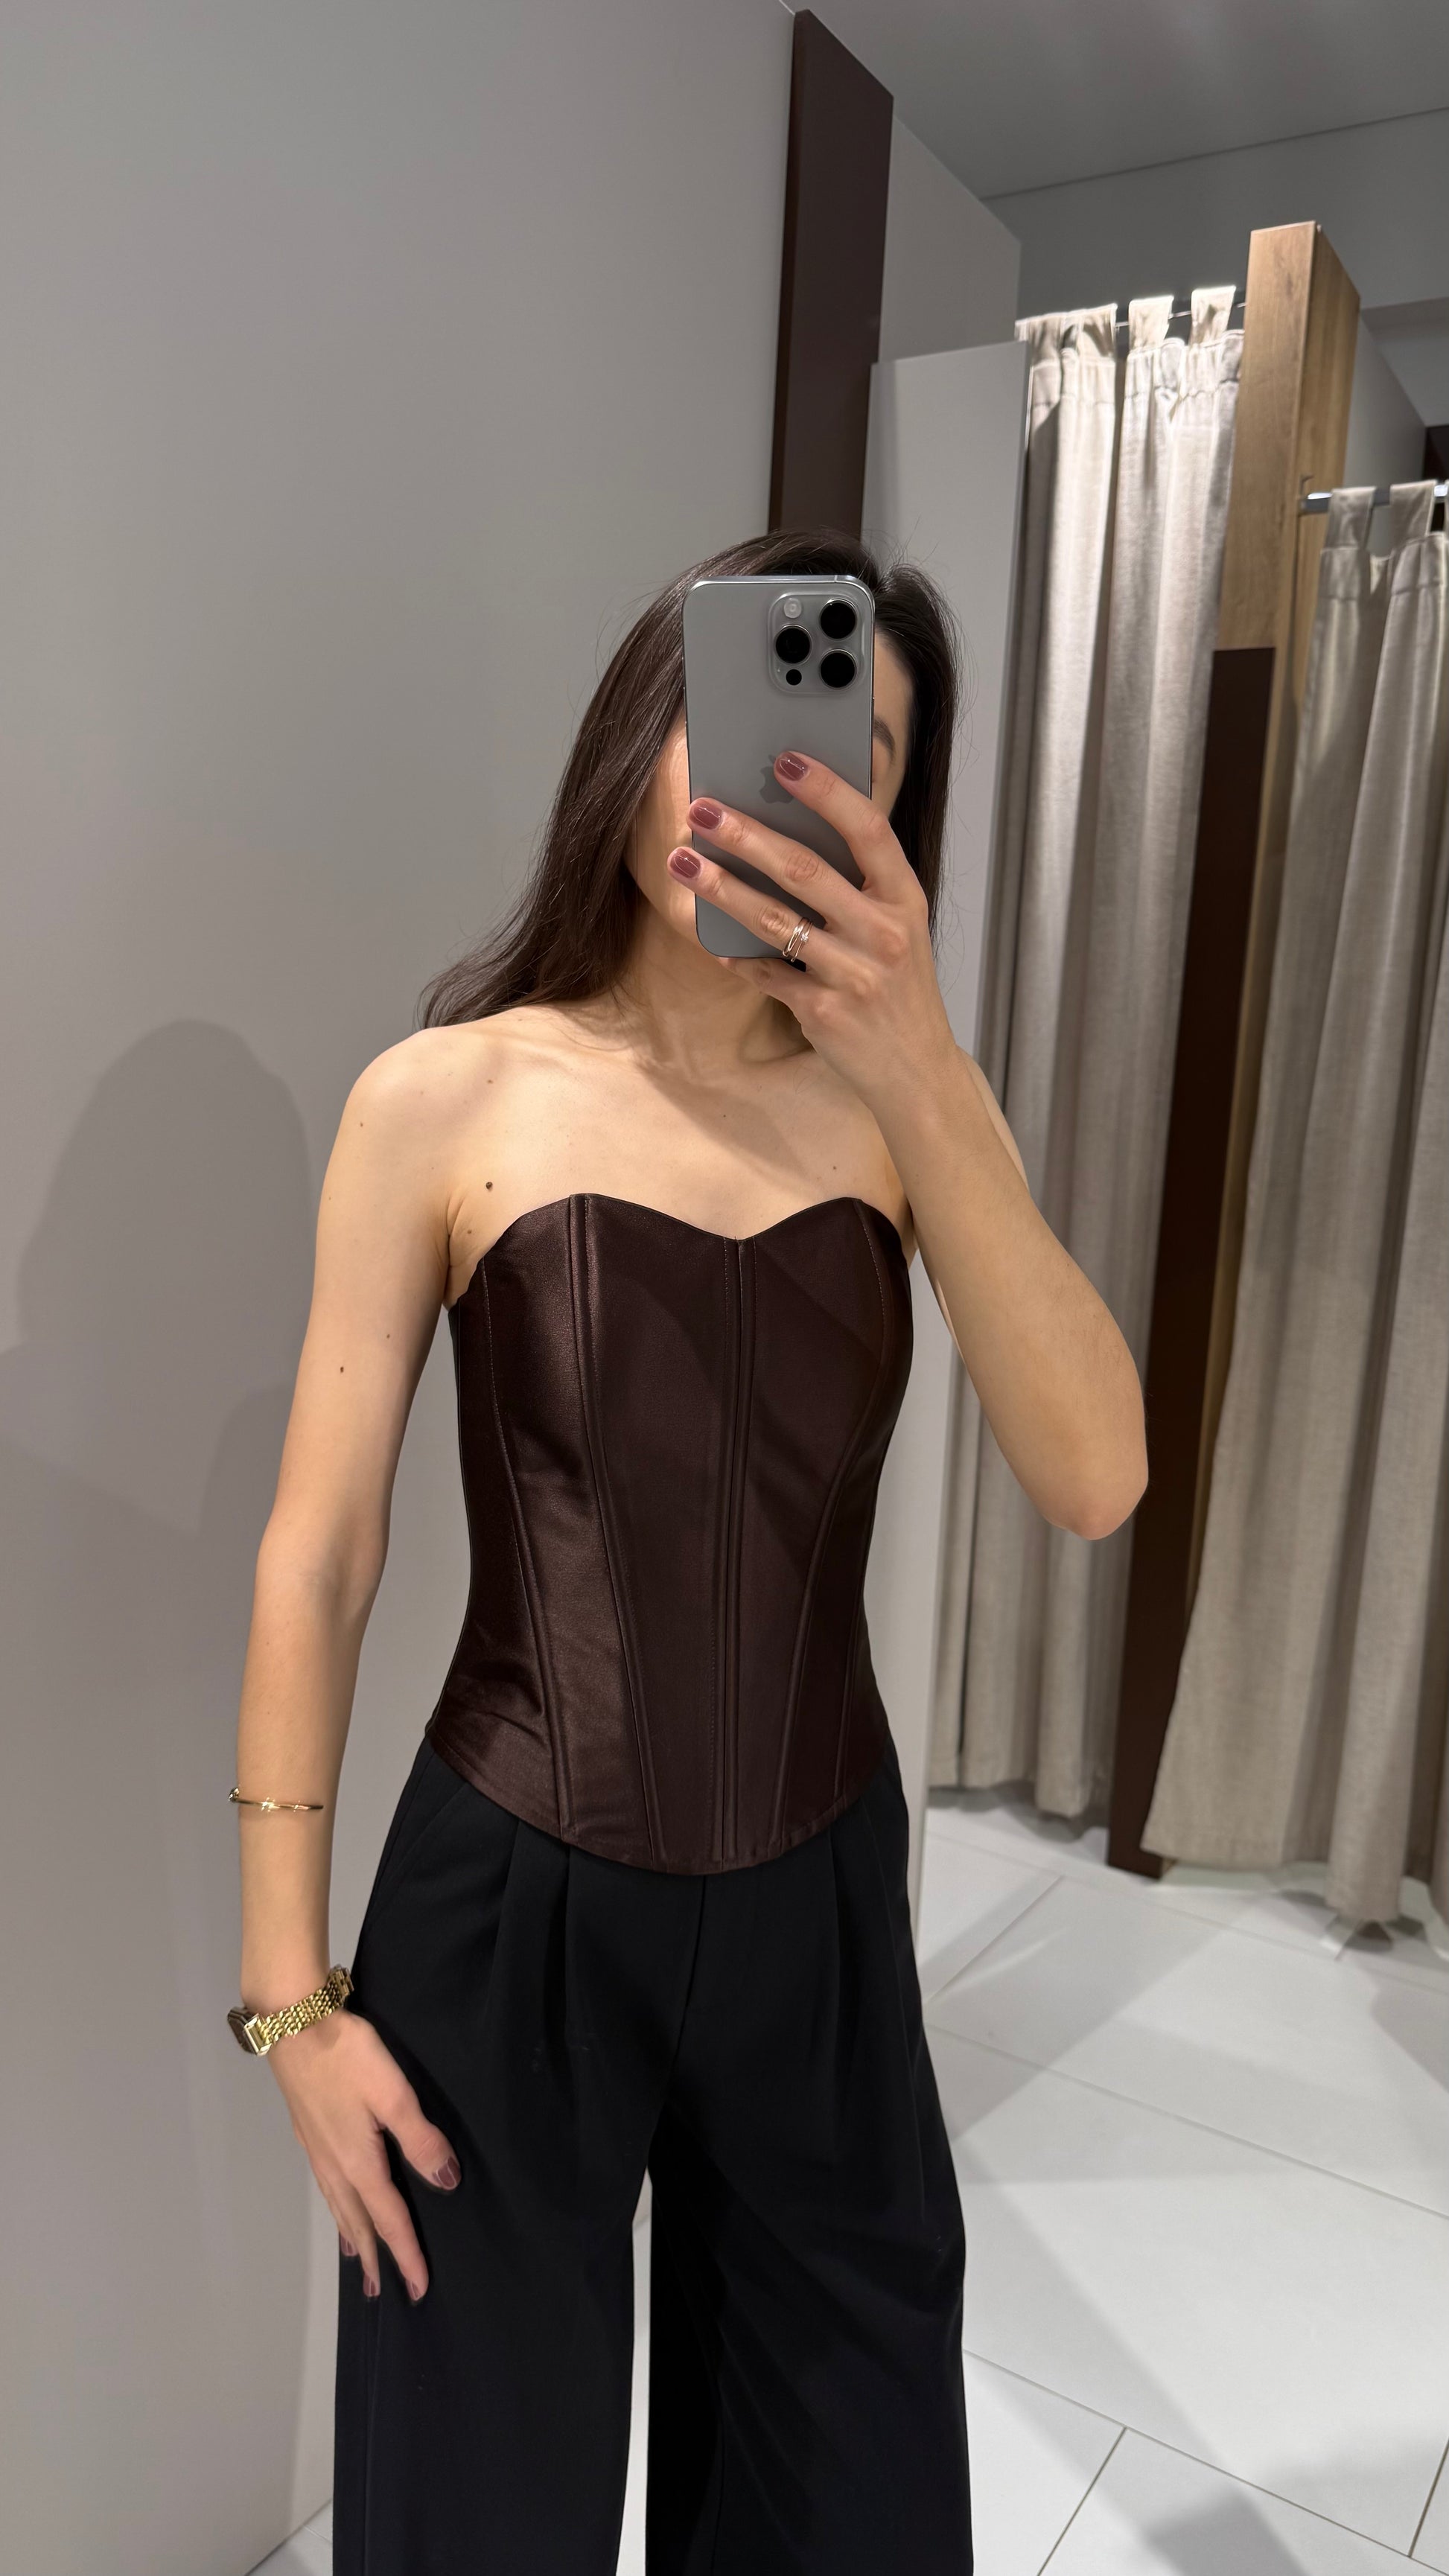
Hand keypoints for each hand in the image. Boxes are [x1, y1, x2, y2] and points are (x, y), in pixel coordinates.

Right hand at [267, 2003, 459, 2300]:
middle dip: (375, 2257)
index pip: (390, 2219)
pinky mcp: (309, 2132)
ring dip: (352, 2235)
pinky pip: (327, 2187)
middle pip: (359, 2221)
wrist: (294, 2023)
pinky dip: (336, 2208)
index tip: (419, 2288)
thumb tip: (446, 2182)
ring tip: (359, 2258)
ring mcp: (318, 2149)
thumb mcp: (394, 2095)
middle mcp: (335, 2165)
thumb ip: (421, 2139)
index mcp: (359, 2162)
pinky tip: (337, 2199)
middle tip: (382, 2292)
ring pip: (339, 2205)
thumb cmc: (346, 2056)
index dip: (406, 2254)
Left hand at [668, 753, 955, 1108]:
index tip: (785, 760)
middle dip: (746, 835)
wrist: (916, 1068)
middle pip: (805, 871)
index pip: (868, 830)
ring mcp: (856, 975)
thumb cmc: (898, 987)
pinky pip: (768, 975)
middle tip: (702, 809)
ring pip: (775, 921)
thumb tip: (791, 826)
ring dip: (722, 888)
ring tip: (682, 862)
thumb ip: (861, 884)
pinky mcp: (826, 1013)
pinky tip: (714, 942)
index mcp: (905, 899)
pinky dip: (739, 957)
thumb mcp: (899, 927)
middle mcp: (884, 933)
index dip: (827, 791)